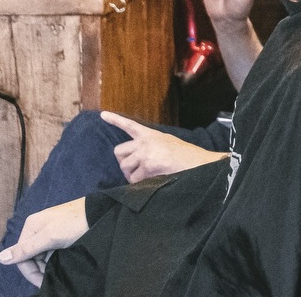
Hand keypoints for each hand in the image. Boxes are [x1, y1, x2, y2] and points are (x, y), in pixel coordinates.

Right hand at [0, 197, 87, 286]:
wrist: (99, 212)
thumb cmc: (74, 223)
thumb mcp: (50, 237)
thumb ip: (27, 249)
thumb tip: (1, 258)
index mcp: (31, 227)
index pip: (21, 255)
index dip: (29, 271)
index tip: (42, 282)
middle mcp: (37, 228)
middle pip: (31, 256)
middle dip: (39, 269)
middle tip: (51, 279)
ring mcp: (49, 230)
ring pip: (42, 255)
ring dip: (47, 265)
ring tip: (59, 271)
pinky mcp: (60, 233)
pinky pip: (51, 250)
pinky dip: (54, 259)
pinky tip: (62, 263)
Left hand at [102, 111, 227, 181]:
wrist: (198, 162)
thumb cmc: (186, 156)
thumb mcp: (167, 143)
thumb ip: (151, 146)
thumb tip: (139, 159)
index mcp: (150, 134)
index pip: (129, 125)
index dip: (115, 120)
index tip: (103, 115)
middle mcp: (145, 142)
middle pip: (118, 152)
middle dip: (123, 162)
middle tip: (134, 169)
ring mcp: (145, 153)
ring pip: (125, 167)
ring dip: (131, 175)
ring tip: (145, 177)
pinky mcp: (148, 166)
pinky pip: (134, 179)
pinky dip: (139, 184)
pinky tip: (151, 182)